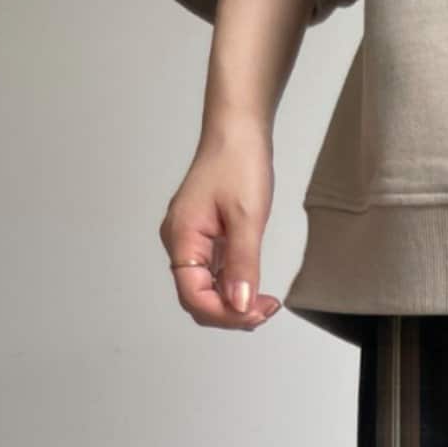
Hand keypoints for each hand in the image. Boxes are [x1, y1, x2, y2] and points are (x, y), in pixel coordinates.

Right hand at [159, 115, 281, 330]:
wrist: (237, 132)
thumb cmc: (238, 164)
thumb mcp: (247, 218)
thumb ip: (242, 265)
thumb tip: (240, 305)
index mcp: (182, 238)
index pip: (194, 297)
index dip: (226, 314)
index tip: (259, 312)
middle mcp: (180, 244)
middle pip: (197, 300)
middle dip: (231, 314)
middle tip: (267, 310)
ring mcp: (191, 243)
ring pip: (206, 292)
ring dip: (234, 305)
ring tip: (266, 303)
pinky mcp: (205, 240)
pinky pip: (214, 277)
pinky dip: (234, 289)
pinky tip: (255, 289)